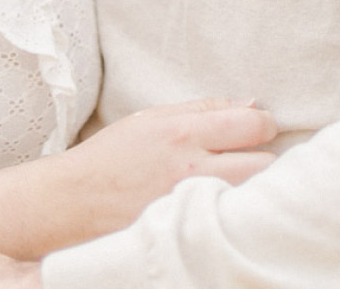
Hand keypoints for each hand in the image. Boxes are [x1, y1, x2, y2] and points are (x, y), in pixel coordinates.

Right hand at [48, 97, 276, 241]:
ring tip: (239, 185)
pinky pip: (228, 223)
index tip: (259, 128)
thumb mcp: (153, 118)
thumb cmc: (113, 156)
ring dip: (253, 189)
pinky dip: (231, 215)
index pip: (252, 124)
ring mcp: (190, 207)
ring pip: (252, 198)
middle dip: (266, 159)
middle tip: (253, 159)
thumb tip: (252, 104)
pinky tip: (222, 210)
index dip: (264, 124)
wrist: (73, 203)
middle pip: (265, 165)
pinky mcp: (185, 234)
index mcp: (183, 134)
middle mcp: (191, 171)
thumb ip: (204, 109)